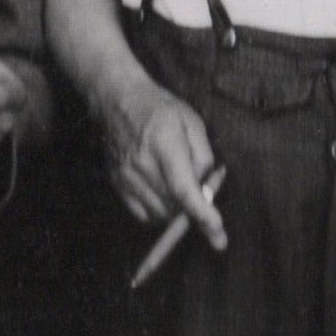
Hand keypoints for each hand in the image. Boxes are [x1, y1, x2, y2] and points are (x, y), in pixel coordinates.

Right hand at [102, 79, 224, 249]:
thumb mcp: (192, 122)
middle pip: (173, 207)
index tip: (218, 234)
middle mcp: (142, 165)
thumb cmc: (161, 108)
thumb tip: (207, 188)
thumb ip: (203, 157)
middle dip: (194, 210)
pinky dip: (159, 213)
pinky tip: (164, 195)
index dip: (202, 214)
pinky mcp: (117, 185)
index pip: (184, 189)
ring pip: (159, 215)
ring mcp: (126, 177)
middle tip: (204, 194)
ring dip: (177, 212)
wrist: (118, 100)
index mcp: (165, 145)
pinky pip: (142, 215)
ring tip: (181, 188)